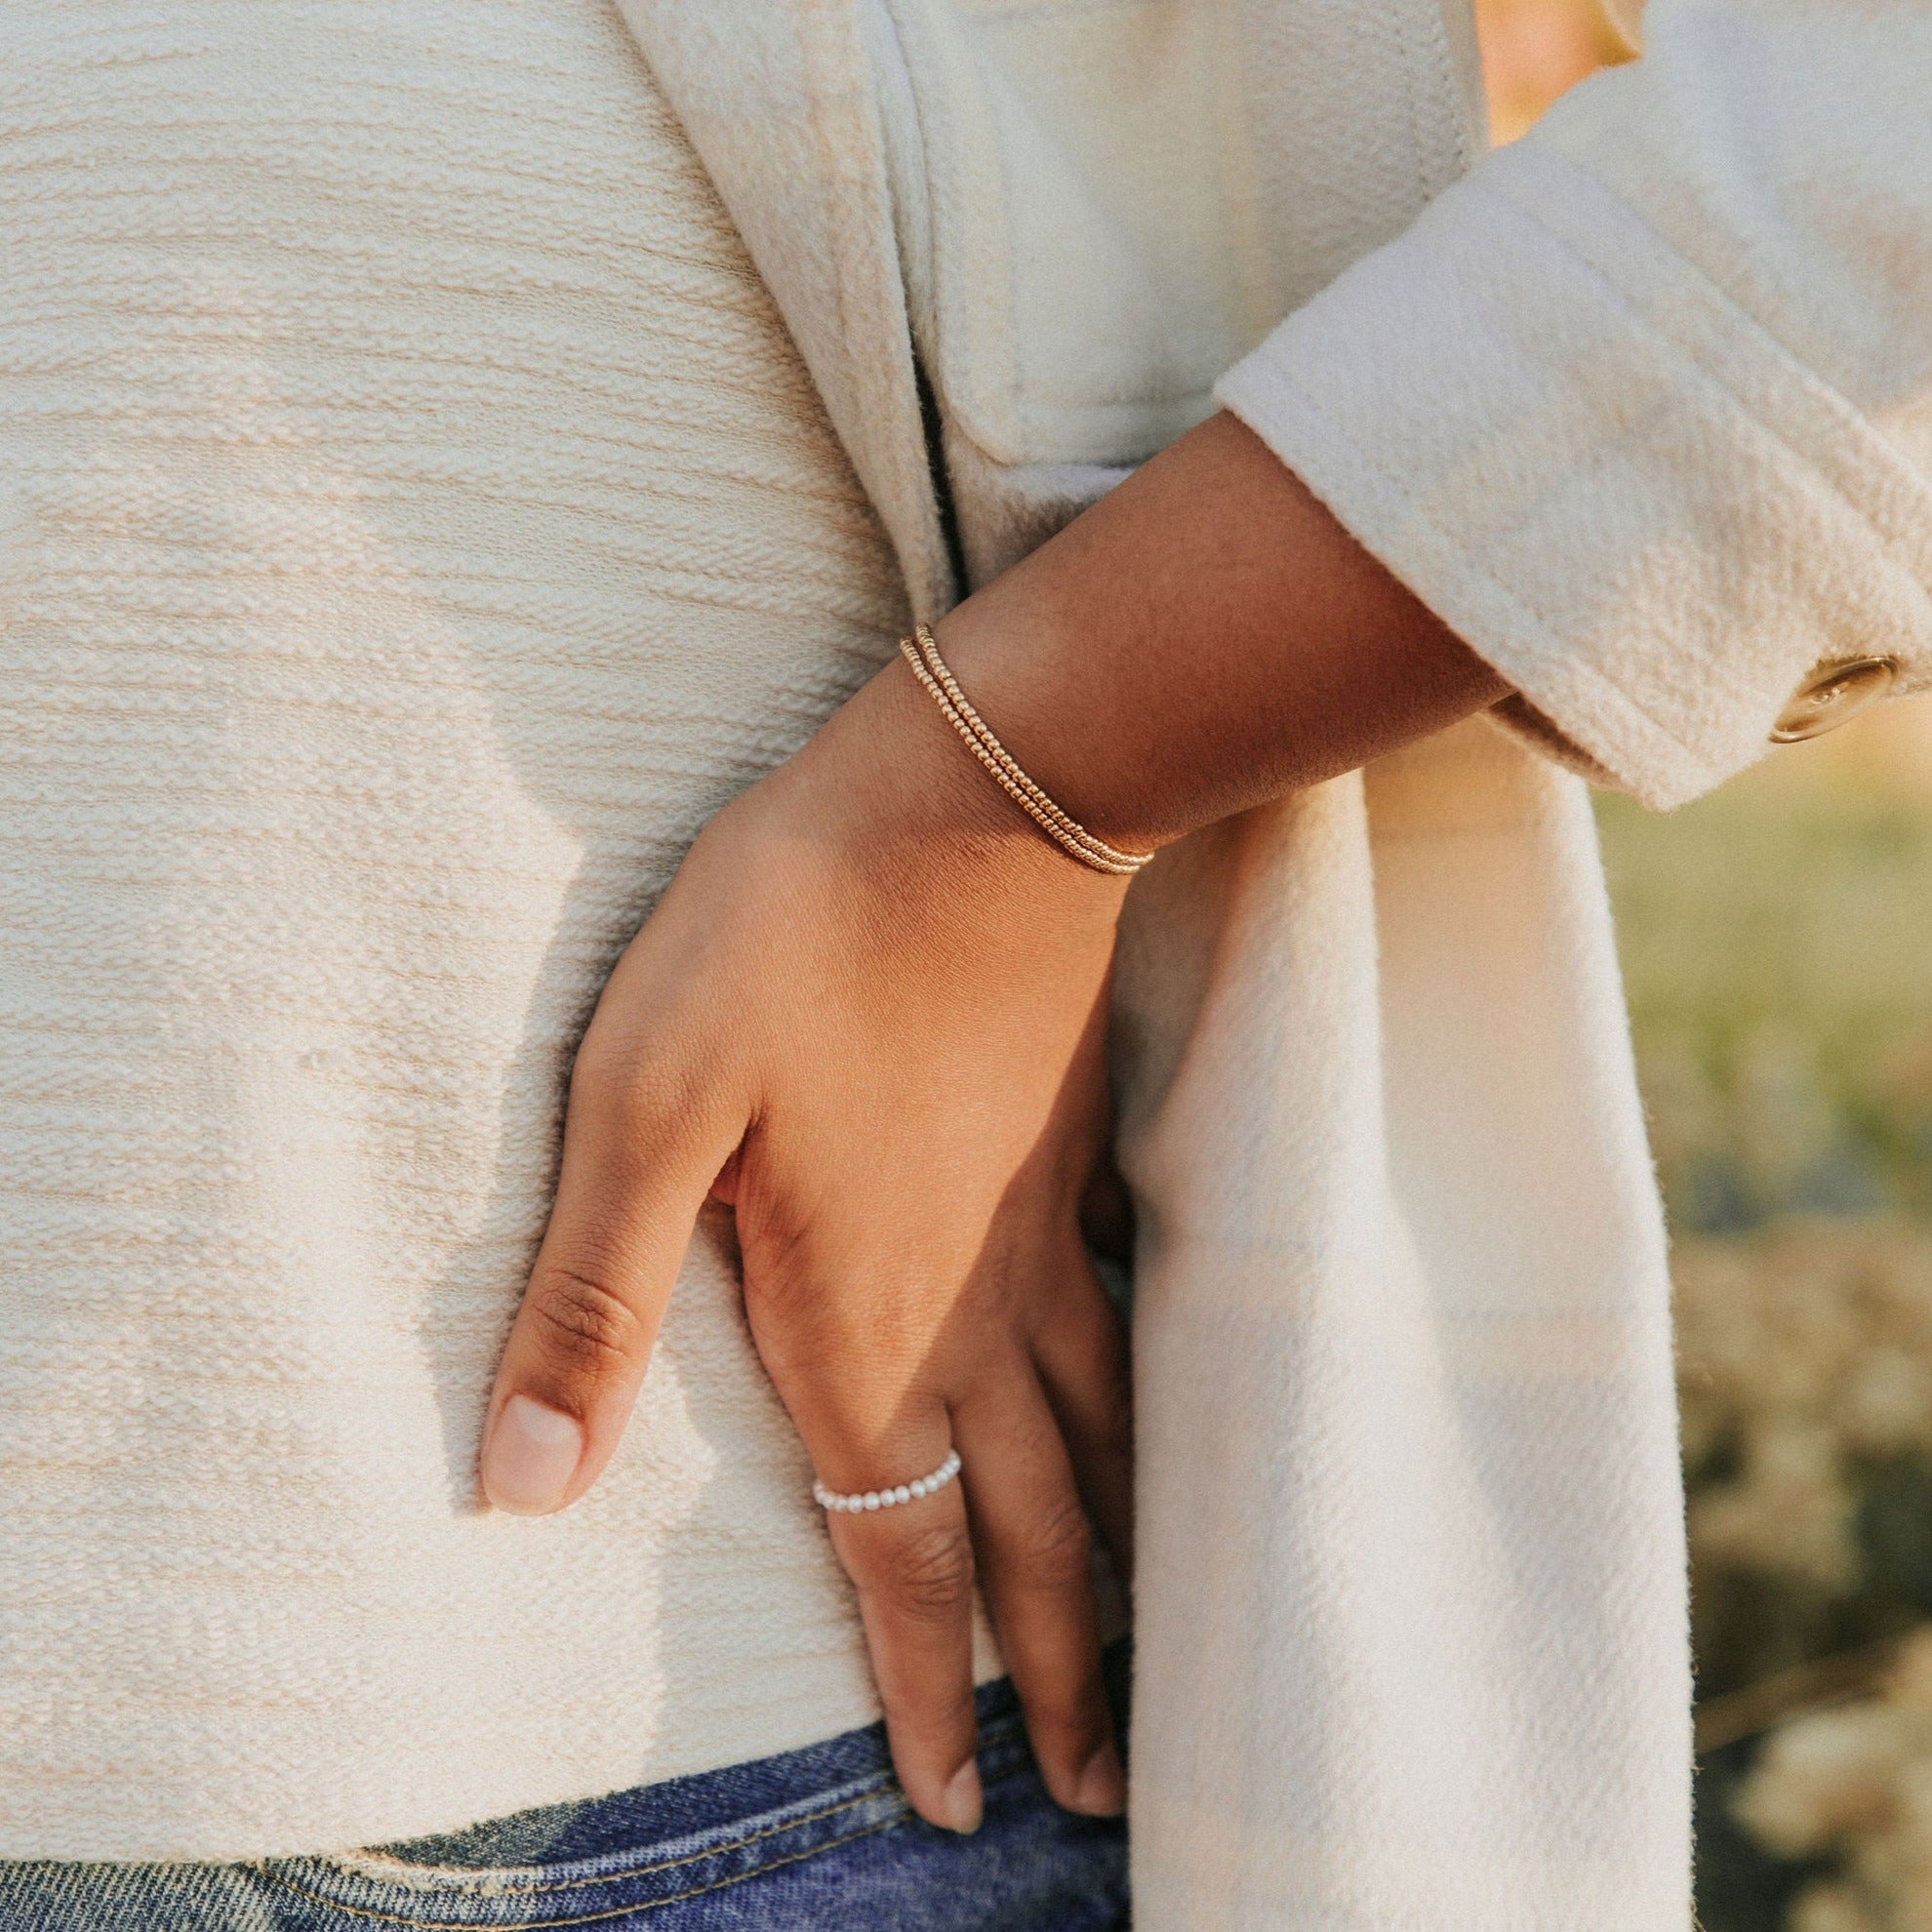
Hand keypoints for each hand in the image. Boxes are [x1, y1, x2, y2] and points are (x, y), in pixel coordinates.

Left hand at [478, 659, 1134, 1832]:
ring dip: (1121, 1568)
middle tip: (1092, 1789)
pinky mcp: (1068, 1164)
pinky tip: (1150, 1430)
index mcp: (861, 1326)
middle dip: (1057, 1672)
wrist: (974, 802)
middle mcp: (972, 1315)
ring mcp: (1037, 1239)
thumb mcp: (644, 1105)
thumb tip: (516, 1492)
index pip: (900, 1551)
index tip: (959, 1798)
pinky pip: (1120, 1340)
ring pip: (1101, 1447)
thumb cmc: (794, 940)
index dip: (926, 1689)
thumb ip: (592, 1305)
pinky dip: (1144, 1424)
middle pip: (1033, 1532)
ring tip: (1145, 1654)